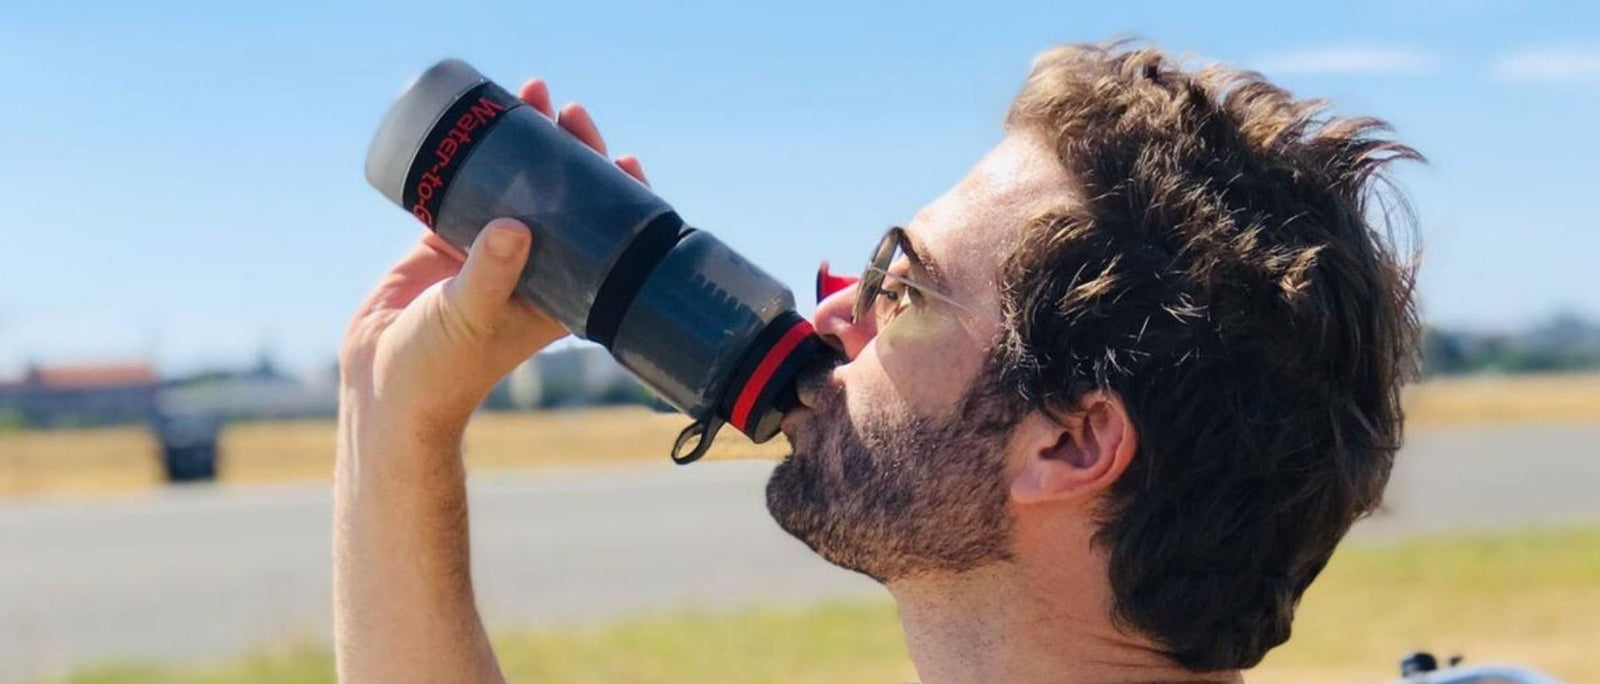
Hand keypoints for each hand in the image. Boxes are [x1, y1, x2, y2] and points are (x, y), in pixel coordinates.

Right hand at [339, 79, 649, 441]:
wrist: (384, 389)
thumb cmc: (440, 370)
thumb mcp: (470, 317)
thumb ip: (490, 274)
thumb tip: (516, 228)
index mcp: (561, 294)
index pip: (606, 237)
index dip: (619, 196)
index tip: (623, 157)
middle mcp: (534, 270)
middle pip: (566, 200)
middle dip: (570, 153)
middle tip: (567, 110)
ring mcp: (492, 255)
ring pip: (519, 187)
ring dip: (526, 145)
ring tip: (531, 97)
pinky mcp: (449, 245)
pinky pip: (469, 189)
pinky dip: (476, 157)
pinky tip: (480, 124)